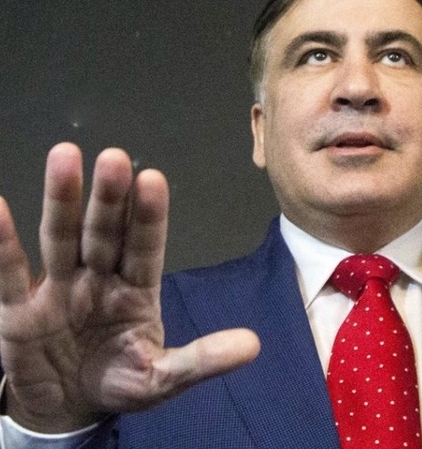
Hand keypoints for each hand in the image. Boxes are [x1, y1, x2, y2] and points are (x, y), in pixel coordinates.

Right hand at [0, 143, 259, 432]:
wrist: (68, 407)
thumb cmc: (120, 381)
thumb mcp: (164, 377)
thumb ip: (202, 359)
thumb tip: (253, 346)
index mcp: (137, 290)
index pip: (145, 247)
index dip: (148, 216)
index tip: (153, 179)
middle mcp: (99, 278)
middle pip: (104, 232)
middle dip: (108, 198)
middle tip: (114, 157)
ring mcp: (59, 288)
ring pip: (61, 238)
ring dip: (62, 200)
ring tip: (65, 156)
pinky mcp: (20, 310)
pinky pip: (11, 273)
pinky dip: (4, 243)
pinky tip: (0, 206)